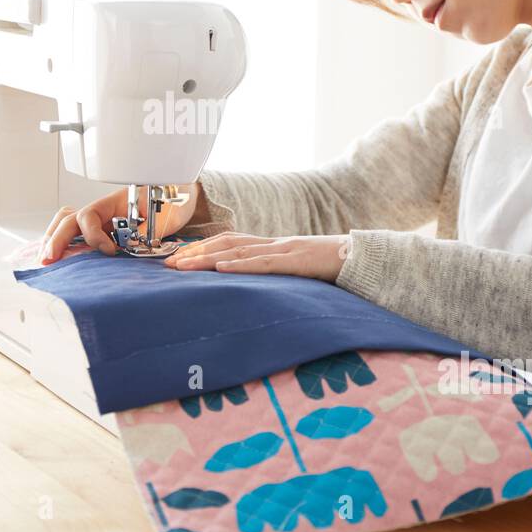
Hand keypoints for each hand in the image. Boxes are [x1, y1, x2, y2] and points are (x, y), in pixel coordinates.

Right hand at [39, 183, 201, 263]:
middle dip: (57, 239)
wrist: (178, 196)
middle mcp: (102, 210)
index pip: (90, 216)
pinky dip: (63, 242)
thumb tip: (128, 248)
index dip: (94, 235)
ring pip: (66, 224)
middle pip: (69, 220)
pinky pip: (76, 233)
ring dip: (54, 239)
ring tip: (45, 258)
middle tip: (49, 258)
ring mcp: (99, 220)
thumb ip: (144, 232)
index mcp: (114, 202)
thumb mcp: (163, 215)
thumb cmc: (171, 201)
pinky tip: (57, 257)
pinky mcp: (102, 231)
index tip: (109, 251)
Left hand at [162, 232, 350, 282]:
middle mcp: (274, 243)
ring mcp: (284, 249)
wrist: (364, 259)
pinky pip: (263, 263)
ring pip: (237, 251)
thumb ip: (277, 275)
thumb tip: (254, 289)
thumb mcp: (298, 273)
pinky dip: (239, 265)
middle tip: (167, 264)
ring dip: (206, 258)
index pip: (230, 241)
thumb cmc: (333, 268)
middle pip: (225, 242)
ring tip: (182, 267)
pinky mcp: (296, 262)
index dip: (202, 248)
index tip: (177, 259)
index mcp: (273, 246)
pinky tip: (220, 268)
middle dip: (194, 252)